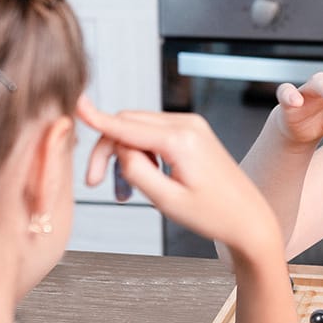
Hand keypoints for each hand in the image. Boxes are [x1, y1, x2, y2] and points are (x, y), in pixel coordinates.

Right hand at [76, 96, 278, 254]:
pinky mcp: (194, 133)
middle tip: (97, 184)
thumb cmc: (214, 215)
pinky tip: (144, 180)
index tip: (74, 104)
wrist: (249, 218)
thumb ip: (136, 171)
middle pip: (128, 123)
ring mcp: (192, 126)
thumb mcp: (167, 200)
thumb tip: (118, 148)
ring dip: (125, 156)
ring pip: (139, 129)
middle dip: (108, 151)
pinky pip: (155, 134)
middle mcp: (187, 124)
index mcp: (181, 140)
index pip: (126, 125)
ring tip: (127, 194)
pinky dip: (142, 154)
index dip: (96, 119)